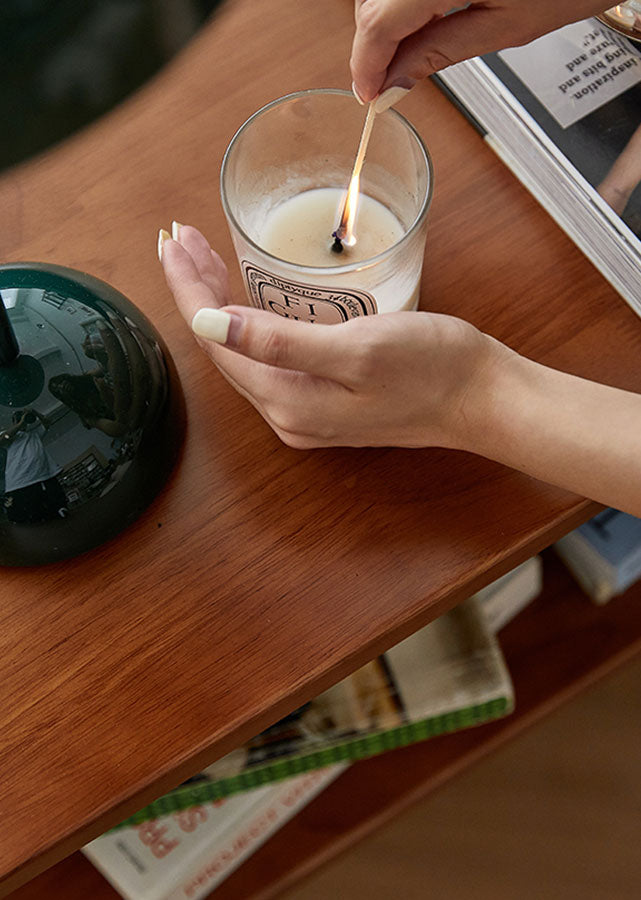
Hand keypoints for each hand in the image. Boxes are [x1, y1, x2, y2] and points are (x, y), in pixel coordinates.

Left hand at [160, 225, 505, 448]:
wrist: (481, 398)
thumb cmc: (431, 369)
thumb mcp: (356, 350)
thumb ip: (279, 343)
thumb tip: (206, 324)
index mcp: (288, 402)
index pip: (216, 339)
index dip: (188, 288)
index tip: (172, 241)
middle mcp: (288, 413)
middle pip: (223, 347)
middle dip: (197, 290)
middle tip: (182, 238)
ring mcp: (306, 410)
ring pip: (245, 351)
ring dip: (220, 303)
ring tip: (203, 257)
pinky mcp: (325, 399)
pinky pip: (271, 358)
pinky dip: (252, 321)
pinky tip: (249, 298)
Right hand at [351, 0, 608, 100]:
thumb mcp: (506, 25)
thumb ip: (440, 52)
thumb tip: (395, 82)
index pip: (379, 22)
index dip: (366, 63)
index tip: (368, 93)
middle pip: (371, 1)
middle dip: (373, 44)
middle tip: (387, 81)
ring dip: (383, 19)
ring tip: (405, 52)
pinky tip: (417, 17)